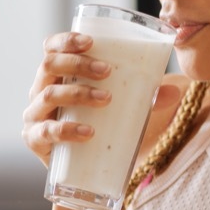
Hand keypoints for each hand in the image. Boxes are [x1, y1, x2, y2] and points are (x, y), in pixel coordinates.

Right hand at [23, 33, 183, 167]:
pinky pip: (46, 133)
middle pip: (49, 65)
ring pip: (49, 94)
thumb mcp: (121, 108)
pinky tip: (88, 132)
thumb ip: (145, 98)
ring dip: (78, 93)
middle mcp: (40, 91)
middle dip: (78, 64)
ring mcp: (35, 116)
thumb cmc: (97, 127)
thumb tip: (174, 91)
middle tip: (107, 72)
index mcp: (57, 76)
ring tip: (106, 99)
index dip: (65, 40)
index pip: (52, 48)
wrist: (80, 169)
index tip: (90, 42)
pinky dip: (67, 130)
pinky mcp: (35, 141)